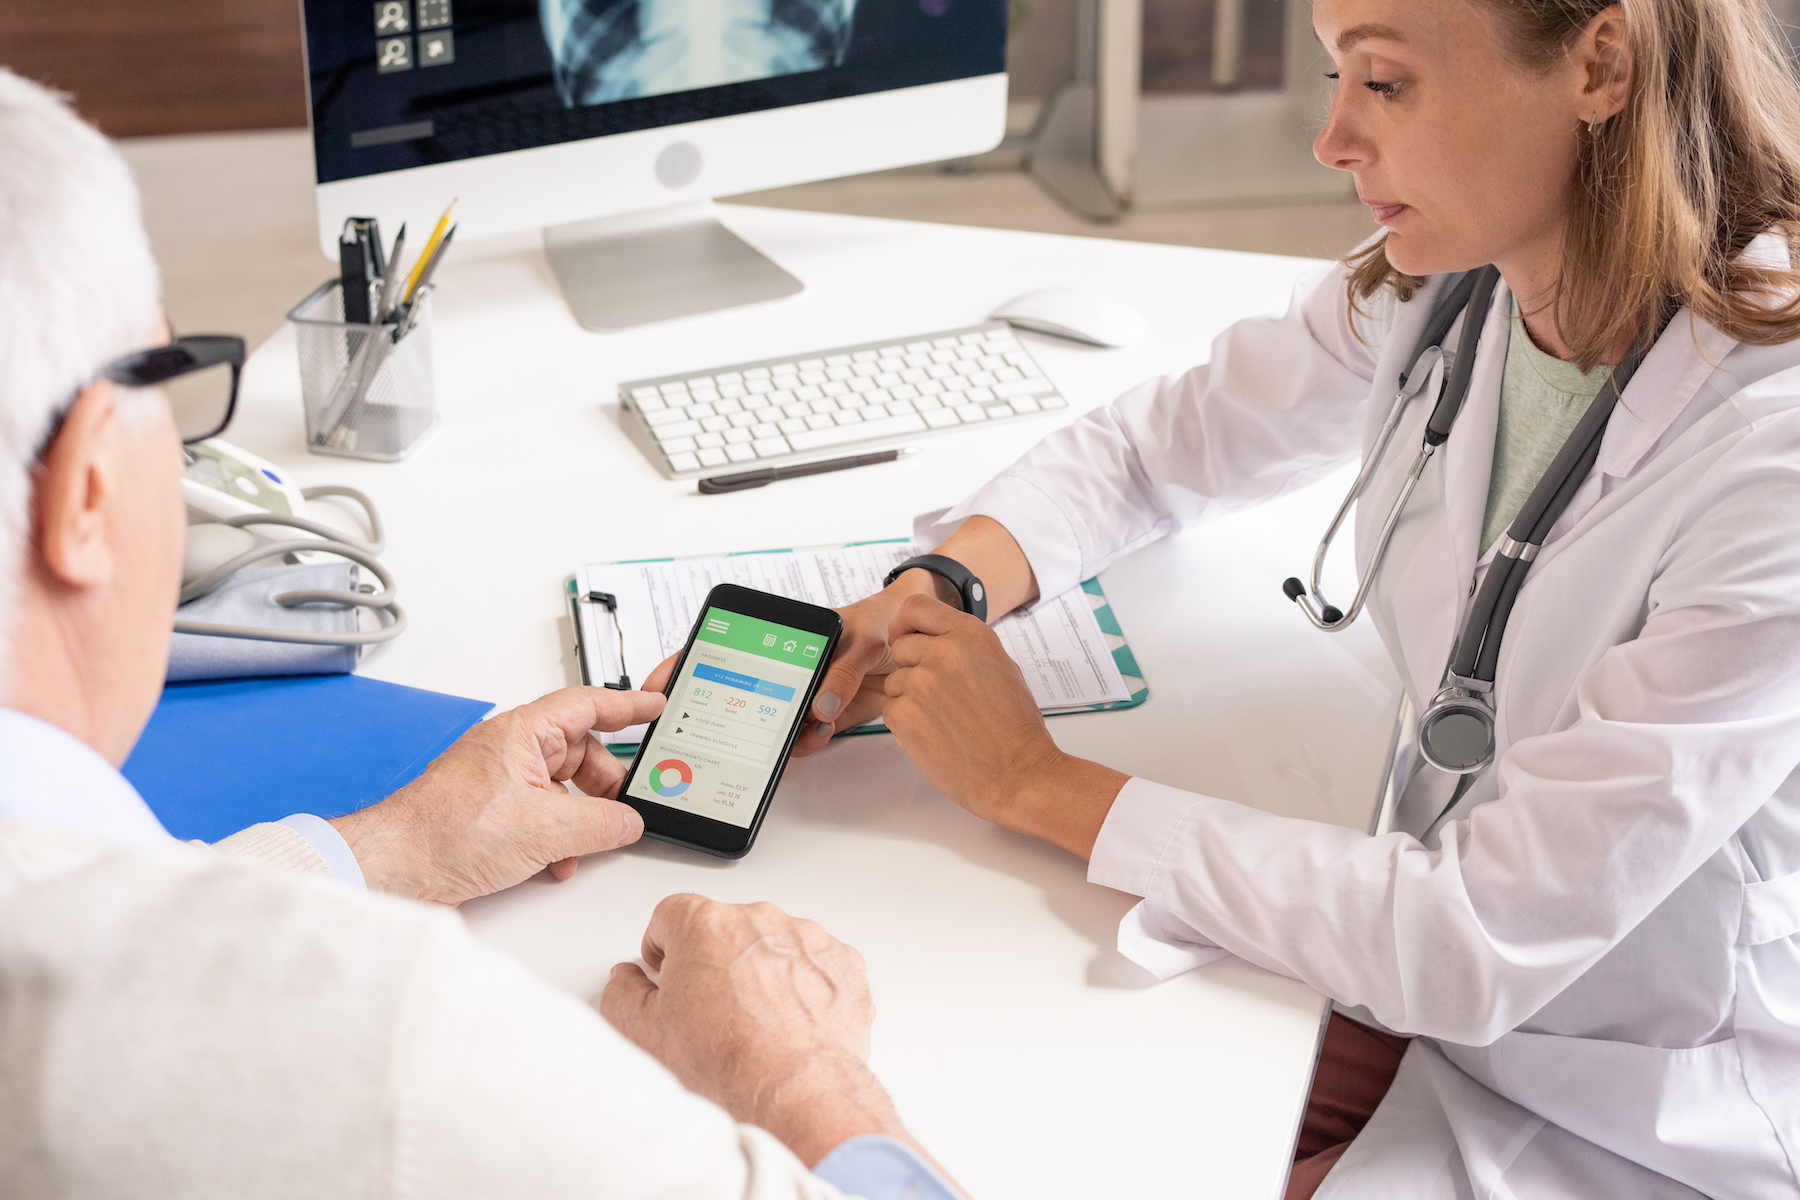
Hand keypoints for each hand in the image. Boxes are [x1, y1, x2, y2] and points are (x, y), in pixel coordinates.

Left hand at [330, 686, 664, 904]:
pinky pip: (540, 815)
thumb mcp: (543, 828)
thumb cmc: (443, 832)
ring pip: (561, 789)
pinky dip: (555, 837)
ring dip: (580, 818)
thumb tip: (628, 822)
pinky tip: (555, 861)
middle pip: (579, 753)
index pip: (587, 705)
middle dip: (606, 784)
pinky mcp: (490, 815)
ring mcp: (499, 783)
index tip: (655, 706)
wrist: (394, 868)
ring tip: (586, 842)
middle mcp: (510, 752)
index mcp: (521, 734)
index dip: (627, 705)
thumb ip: (600, 823)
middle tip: (626, 806)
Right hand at [600, 895, 914, 1167]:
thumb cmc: (728, 1066)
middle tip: (710, 1012)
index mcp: (706, 924)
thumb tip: (627, 980)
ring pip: (773, 944)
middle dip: (714, 960)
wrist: (797, 1094)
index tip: (666, 969)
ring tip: (756, 1026)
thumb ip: (623, 992)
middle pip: (725, 927)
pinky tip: (792, 1025)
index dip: (663, 945)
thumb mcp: (643, 1034)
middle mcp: (760, 919)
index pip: (671, 914)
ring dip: (762, 971)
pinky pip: (815, 964)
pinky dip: (805, 987)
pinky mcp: (844, 962)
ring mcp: (807, 938)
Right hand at [640, 569, 953, 758]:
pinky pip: (803, 737)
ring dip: (772, 736)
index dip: (682, 667)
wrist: (925, 636)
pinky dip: (804, 745)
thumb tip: (821, 704)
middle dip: (721, 715)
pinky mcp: (827, 716)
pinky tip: (815, 740)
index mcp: (779, 638)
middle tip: (709, 733)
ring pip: (768, 722)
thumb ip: (845, 669)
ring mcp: (802, 693)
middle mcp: (782, 667)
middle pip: (735, 692)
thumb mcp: (867, 635)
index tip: (658, 687)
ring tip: (789, 739)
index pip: (719, 647)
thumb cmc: (887, 619)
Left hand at [884, 594, 1127, 858]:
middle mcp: (942, 652)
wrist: (1020, 775)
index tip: (909, 637)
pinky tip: (936, 735)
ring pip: (895, 681)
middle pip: (901, 646)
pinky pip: (891, 708)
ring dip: (910, 698)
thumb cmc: (1017, 729)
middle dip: (913, 667)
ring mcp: (919, 683)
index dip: (907, 624)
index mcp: (971, 635)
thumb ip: (965, 647)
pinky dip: (906, 722)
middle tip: (939, 695)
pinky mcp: (903, 715)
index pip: (915, 607)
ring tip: (945, 720)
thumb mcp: (1001, 667)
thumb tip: (935, 640)